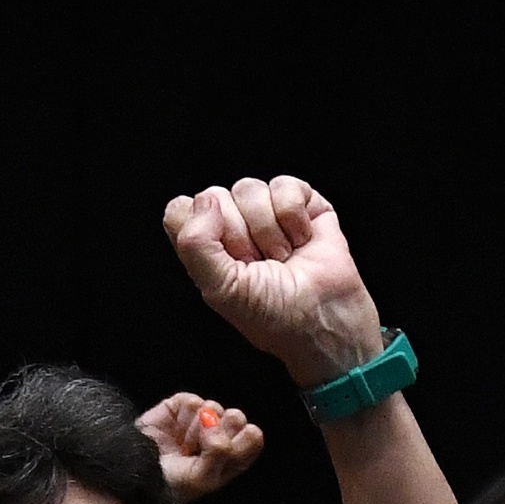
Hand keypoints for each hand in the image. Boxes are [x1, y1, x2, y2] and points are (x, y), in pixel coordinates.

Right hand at [140, 392, 268, 503]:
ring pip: (214, 407)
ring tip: (183, 445)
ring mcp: (198, 422)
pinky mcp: (179, 408)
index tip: (226, 449)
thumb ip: (220, 451)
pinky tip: (174, 430)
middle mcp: (217, 438)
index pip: (253, 437)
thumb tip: (215, 419)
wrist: (132, 474)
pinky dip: (183, 415)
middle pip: (236, 418)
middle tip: (202, 446)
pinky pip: (192, 401)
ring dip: (197, 427)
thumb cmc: (169, 486)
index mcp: (230, 460)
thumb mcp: (203, 479)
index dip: (244, 438)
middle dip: (221, 430)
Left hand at [159, 174, 386, 388]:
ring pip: (248, 188)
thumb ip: (195, 244)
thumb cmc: (275, 314)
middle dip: (239, 235)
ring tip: (282, 256)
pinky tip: (301, 240)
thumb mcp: (220, 289)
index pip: (180, 210)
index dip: (199, 227)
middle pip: (214, 196)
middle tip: (258, 264)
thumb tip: (207, 202)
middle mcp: (233, 225)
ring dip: (268, 230)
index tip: (224, 257)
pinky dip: (293, 216)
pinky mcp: (300, 202)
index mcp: (206, 246)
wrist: (325, 318)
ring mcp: (266, 212)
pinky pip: (283, 185)